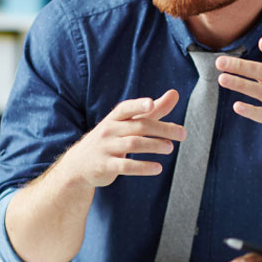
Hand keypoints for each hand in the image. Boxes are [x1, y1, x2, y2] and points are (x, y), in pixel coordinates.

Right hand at [58, 91, 185, 187]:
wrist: (79, 165)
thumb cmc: (109, 140)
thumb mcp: (127, 124)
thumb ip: (152, 111)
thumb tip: (175, 93)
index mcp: (114, 118)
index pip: (126, 108)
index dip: (138, 105)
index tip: (150, 104)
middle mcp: (108, 130)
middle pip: (138, 126)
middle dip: (161, 129)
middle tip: (182, 134)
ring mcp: (105, 148)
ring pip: (133, 144)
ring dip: (154, 145)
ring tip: (170, 148)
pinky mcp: (105, 166)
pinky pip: (125, 166)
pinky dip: (143, 167)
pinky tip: (157, 168)